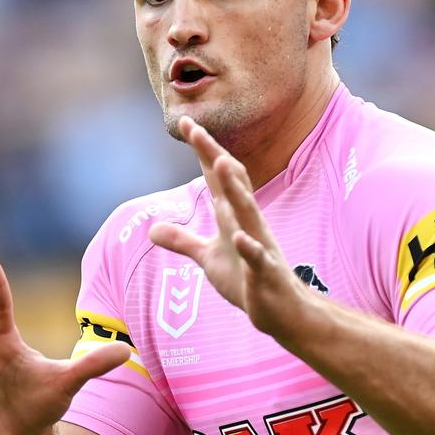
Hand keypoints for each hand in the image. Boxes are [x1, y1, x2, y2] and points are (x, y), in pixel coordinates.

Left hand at [148, 117, 304, 334]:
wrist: (281, 312)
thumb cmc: (247, 280)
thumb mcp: (208, 258)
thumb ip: (183, 241)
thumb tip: (152, 229)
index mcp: (234, 216)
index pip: (217, 178)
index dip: (203, 151)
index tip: (187, 122)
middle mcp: (248, 223)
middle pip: (232, 183)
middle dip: (216, 156)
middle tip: (196, 130)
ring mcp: (259, 245)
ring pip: (248, 212)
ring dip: (236, 189)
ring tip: (223, 163)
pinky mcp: (265, 273)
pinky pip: (258, 257)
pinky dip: (250, 246)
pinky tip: (240, 236)